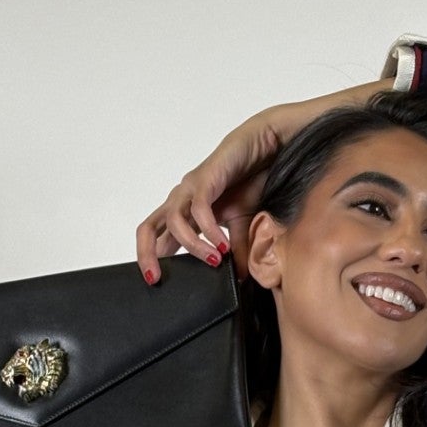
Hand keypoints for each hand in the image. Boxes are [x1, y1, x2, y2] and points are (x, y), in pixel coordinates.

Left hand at [135, 77, 389, 284]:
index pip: (161, 235)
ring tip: (215, 260)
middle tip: (156, 278)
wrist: (279, 143)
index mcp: (192, 211)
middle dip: (146, 253)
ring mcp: (195, 186)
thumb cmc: (262, 175)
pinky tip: (222, 244)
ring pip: (171, 218)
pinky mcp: (209, 175)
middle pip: (150, 226)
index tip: (155, 283)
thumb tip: (238, 280)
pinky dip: (207, 230)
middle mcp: (187, 199)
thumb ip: (241, 251)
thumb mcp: (250, 223)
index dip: (151, 257)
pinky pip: (197, 207)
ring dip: (191, 245)